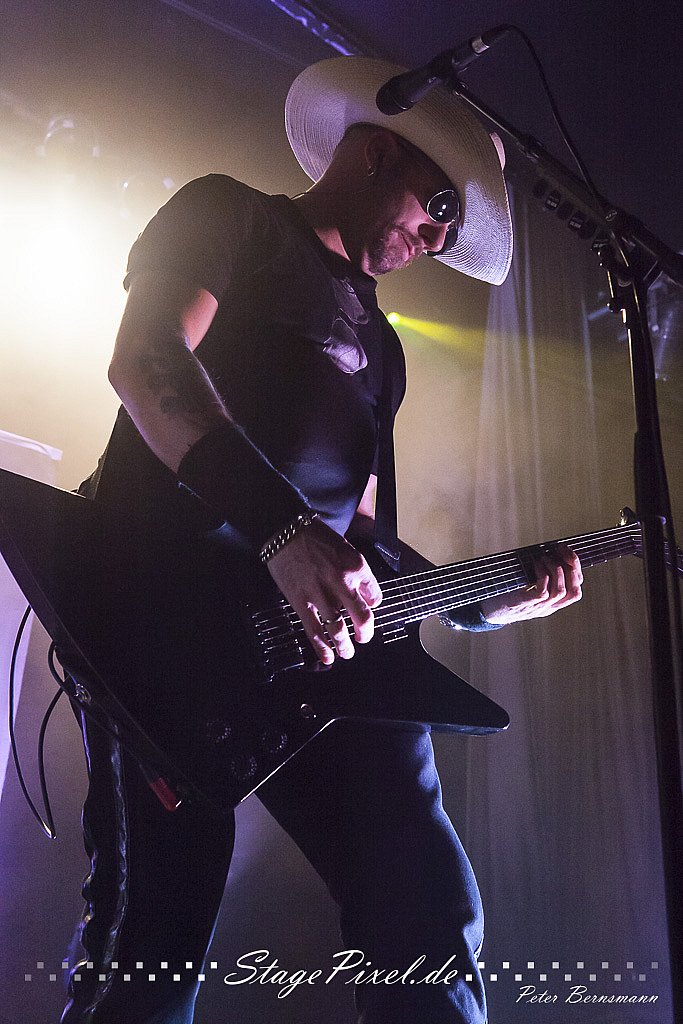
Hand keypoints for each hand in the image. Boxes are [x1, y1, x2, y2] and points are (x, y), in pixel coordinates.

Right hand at [265, 518, 382, 664]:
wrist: (284, 531)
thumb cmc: (314, 536)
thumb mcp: (345, 547)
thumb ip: (357, 572)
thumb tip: (365, 595)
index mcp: (356, 566)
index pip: (375, 596)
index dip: (374, 607)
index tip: (369, 610)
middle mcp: (341, 582)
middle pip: (362, 618)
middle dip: (365, 634)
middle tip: (363, 638)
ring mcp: (320, 594)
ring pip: (338, 630)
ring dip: (345, 646)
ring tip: (347, 652)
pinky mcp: (301, 602)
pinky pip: (314, 630)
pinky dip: (322, 648)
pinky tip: (328, 657)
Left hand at [480, 544, 582, 625]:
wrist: (485, 612)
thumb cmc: (505, 594)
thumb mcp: (527, 588)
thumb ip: (539, 578)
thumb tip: (549, 552)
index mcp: (551, 605)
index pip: (575, 592)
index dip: (577, 571)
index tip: (568, 553)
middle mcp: (547, 608)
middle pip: (574, 591)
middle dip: (572, 567)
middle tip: (561, 550)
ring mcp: (536, 608)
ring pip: (560, 591)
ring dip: (556, 569)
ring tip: (544, 557)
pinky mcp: (523, 604)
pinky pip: (542, 592)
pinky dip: (543, 575)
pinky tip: (535, 564)